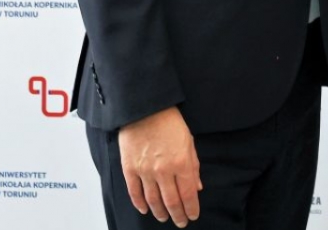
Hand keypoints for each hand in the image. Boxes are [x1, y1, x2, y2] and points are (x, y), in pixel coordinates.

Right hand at [117, 106, 200, 226]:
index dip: (191, 208)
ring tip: (164, 218)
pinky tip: (145, 210)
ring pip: (153, 200)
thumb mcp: (189, 142)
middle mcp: (164, 170)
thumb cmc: (169, 122)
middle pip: (172, 201)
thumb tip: (197, 186)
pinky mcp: (130, 168)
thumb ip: (193, 166)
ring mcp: (145, 171)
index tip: (193, 216)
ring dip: (160, 212)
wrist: (145, 109)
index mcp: (182, 163)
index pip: (189, 194)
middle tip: (180, 222)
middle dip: (178, 215)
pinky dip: (140, 204)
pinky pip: (134, 192)